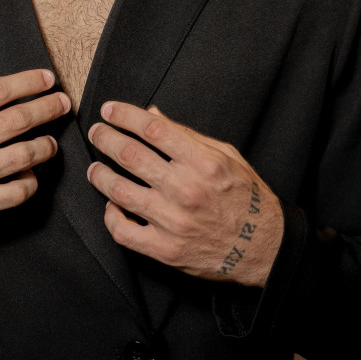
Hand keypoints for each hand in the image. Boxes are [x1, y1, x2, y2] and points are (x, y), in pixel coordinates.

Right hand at [0, 69, 69, 237]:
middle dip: (47, 108)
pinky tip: (30, 174)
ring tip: (51, 141)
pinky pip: (15, 193)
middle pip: (18, 119)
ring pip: (24, 156)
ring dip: (46, 146)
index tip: (47, 79)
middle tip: (62, 103)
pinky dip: (30, 182)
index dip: (29, 82)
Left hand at [87, 102, 282, 285]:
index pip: (153, 129)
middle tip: (96, 132)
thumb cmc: (246, 197)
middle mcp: (186, 190)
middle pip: (130, 155)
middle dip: (106, 139)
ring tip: (95, 168)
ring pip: (120, 191)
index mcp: (203, 162)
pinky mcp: (166, 249)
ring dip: (100, 175)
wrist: (265, 248)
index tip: (110, 110)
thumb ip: (187, 135)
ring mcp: (173, 222)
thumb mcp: (227, 156)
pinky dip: (111, 216)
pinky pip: (124, 232)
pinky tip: (111, 205)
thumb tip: (152, 115)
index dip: (125, 115)